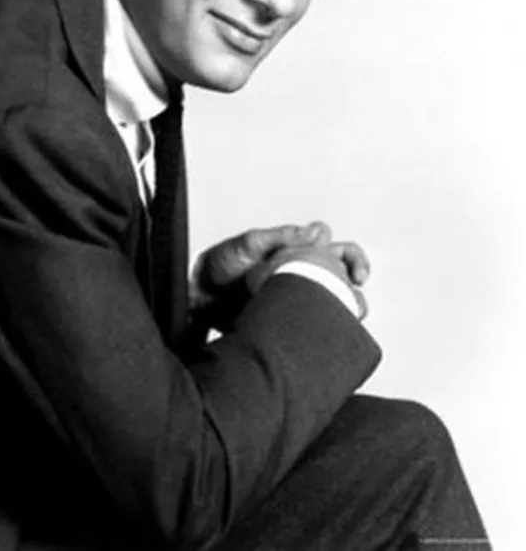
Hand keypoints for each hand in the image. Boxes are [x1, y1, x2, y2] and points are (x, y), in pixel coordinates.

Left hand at [190, 221, 371, 329]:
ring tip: (348, 308)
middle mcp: (300, 268)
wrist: (201, 298)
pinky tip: (331, 326)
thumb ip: (280, 237)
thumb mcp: (248, 245)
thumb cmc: (220, 265)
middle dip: (357, 273)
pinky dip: (331, 321)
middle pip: (343, 267)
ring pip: (337, 294)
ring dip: (348, 300)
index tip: (344, 266)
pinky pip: (319, 318)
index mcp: (294, 248)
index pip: (333, 244)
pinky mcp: (291, 316)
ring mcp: (297, 292)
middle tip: (356, 284)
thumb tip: (314, 232)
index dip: (347, 254)